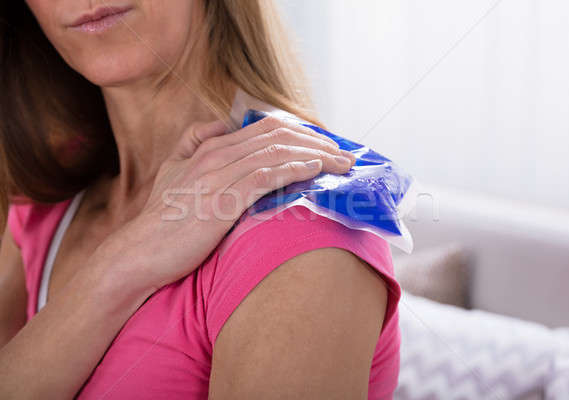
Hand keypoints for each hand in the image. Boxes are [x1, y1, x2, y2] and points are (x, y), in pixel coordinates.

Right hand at [95, 116, 355, 292]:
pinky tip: (317, 170)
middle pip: (278, 134)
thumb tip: (221, 123)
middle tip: (344, 154)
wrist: (140, 253)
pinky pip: (268, 175)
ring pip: (278, 152)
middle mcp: (216, 154)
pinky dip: (296, 169)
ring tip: (343, 164)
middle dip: (317, 140)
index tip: (325, 144)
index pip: (265, 127)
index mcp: (209, 147)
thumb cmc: (162, 219)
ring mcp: (220, 175)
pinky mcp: (224, 200)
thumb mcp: (173, 170)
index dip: (301, 131)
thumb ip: (194, 141)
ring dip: (317, 154)